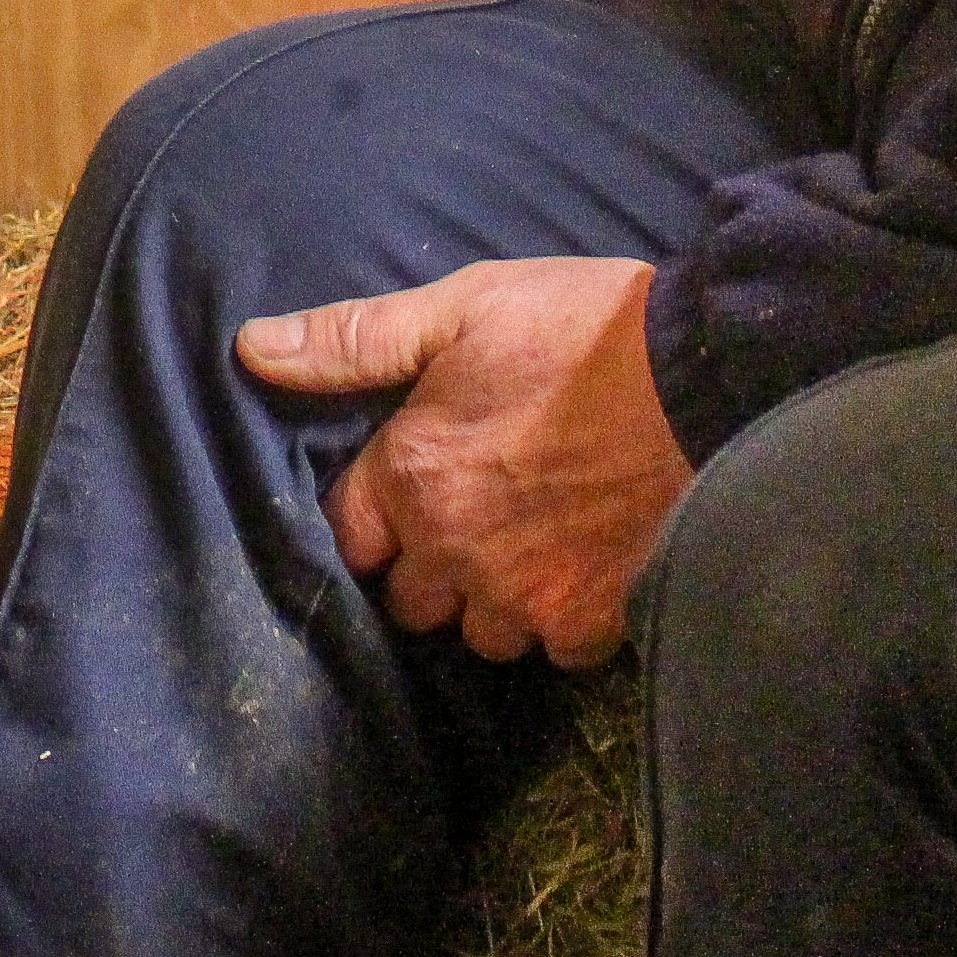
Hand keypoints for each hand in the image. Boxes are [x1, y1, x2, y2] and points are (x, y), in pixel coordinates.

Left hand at [236, 258, 684, 667]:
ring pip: (480, 633)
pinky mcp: (590, 619)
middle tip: (473, 519)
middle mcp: (454, 549)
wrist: (706, 378)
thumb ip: (354, 340)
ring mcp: (524, 593)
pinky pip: (555, 648)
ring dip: (493, 601)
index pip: (351, 533)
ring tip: (528, 550)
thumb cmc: (581, 331)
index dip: (374, 514)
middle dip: (429, 566)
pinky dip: (564, 620)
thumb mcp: (460, 308)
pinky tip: (582, 571)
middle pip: (409, 599)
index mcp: (411, 474)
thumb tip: (251, 348)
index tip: (405, 491)